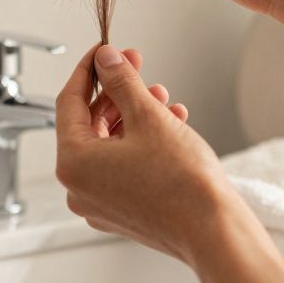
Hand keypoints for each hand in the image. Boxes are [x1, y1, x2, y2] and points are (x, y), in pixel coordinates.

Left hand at [55, 43, 238, 265]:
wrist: (214, 231)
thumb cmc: (182, 182)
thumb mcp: (148, 117)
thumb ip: (121, 82)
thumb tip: (105, 60)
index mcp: (73, 164)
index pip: (69, 103)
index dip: (88, 70)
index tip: (104, 51)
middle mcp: (79, 188)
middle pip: (89, 124)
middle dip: (117, 93)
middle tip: (137, 66)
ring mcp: (99, 203)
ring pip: (109, 145)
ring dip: (133, 115)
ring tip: (163, 97)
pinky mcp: (122, 212)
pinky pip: (122, 166)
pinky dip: (141, 142)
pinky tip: (171, 124)